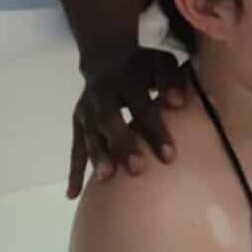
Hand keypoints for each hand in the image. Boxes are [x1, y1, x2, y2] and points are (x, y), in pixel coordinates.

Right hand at [67, 46, 187, 198]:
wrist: (105, 56)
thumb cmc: (142, 66)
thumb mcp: (159, 63)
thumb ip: (169, 79)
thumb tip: (178, 103)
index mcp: (125, 78)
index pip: (141, 106)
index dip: (155, 130)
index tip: (169, 157)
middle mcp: (102, 94)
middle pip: (110, 120)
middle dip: (122, 145)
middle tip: (137, 169)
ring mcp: (86, 109)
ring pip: (90, 135)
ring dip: (98, 156)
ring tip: (106, 179)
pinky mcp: (77, 123)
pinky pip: (75, 148)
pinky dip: (74, 171)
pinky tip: (73, 195)